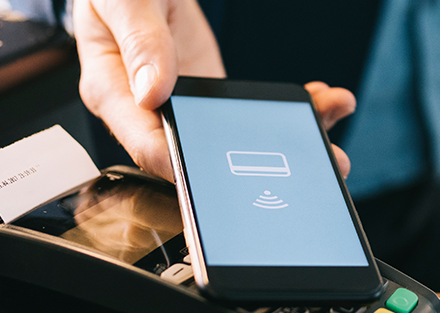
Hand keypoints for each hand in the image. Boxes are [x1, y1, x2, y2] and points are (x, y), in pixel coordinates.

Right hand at [74, 0, 353, 179]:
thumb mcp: (124, 1)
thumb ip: (140, 42)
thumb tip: (153, 92)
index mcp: (112, 92)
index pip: (147, 145)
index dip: (186, 164)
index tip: (227, 170)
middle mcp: (146, 109)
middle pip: (197, 154)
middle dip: (250, 165)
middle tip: (305, 164)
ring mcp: (181, 105)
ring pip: (230, 139)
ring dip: (281, 137)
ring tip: (327, 130)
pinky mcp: (206, 95)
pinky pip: (244, 113)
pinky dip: (285, 108)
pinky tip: (320, 100)